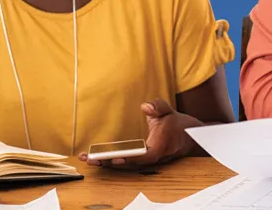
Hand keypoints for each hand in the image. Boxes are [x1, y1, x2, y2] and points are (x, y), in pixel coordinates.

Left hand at [78, 99, 198, 168]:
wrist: (185, 136)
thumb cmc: (174, 123)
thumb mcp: (168, 110)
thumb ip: (158, 106)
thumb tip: (145, 106)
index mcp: (158, 147)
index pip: (142, 156)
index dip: (129, 158)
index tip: (115, 158)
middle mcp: (150, 158)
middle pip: (128, 164)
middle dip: (108, 162)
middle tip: (89, 159)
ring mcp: (144, 161)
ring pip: (124, 165)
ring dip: (105, 163)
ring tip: (86, 159)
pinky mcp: (139, 160)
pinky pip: (123, 163)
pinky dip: (109, 162)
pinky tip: (95, 158)